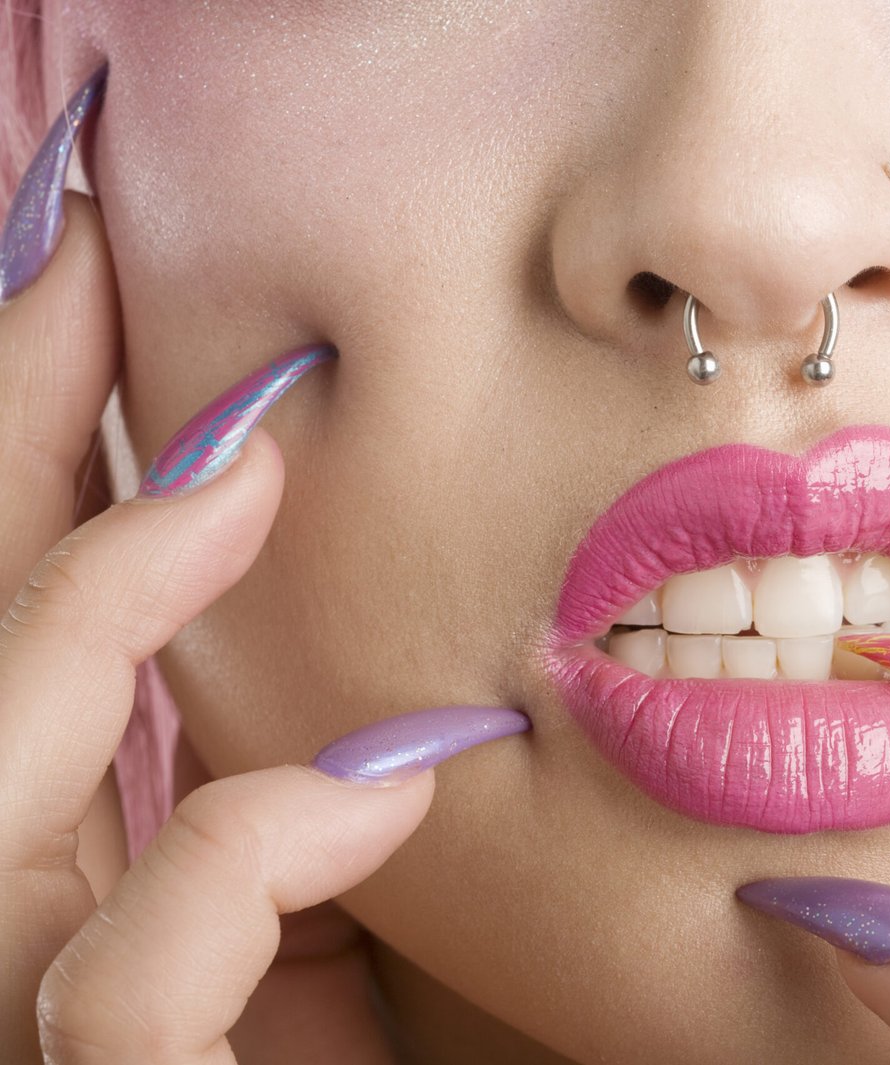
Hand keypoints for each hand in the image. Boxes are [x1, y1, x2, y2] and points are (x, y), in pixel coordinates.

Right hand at [0, 123, 526, 1059]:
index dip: (35, 441)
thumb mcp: (319, 988)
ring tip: (239, 468)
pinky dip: (237, 866)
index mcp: (57, 877)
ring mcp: (10, 1021)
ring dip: (95, 603)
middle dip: (5, 436)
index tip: (90, 266)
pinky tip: (372, 789)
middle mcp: (1, 927)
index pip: (24, 625)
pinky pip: (113, 992)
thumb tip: (384, 753)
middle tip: (79, 236)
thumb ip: (298, 881)